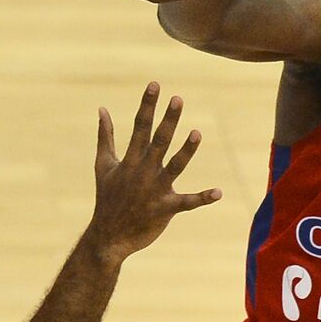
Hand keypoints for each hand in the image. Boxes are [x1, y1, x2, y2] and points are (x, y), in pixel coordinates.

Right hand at [85, 82, 220, 264]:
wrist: (108, 236)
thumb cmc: (107, 198)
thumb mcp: (104, 165)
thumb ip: (105, 136)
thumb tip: (102, 109)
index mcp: (130, 160)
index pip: (139, 127)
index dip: (147, 105)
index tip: (155, 85)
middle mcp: (142, 172)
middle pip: (158, 141)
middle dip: (168, 120)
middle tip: (178, 99)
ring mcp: (154, 190)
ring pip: (174, 166)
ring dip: (186, 151)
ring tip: (197, 132)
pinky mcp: (165, 209)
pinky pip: (187, 202)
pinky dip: (202, 198)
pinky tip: (218, 192)